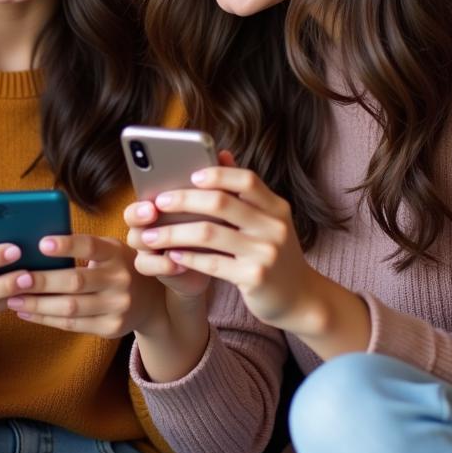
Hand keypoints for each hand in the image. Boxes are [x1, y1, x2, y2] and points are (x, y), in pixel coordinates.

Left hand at [3, 234, 168, 338]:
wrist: (152, 300)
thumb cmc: (117, 266)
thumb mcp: (110, 250)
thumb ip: (83, 247)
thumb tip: (36, 245)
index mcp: (116, 253)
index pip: (90, 246)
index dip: (66, 245)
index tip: (41, 244)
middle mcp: (119, 280)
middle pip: (75, 282)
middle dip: (42, 281)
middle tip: (15, 278)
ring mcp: (117, 306)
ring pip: (70, 308)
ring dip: (37, 304)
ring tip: (13, 298)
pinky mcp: (111, 327)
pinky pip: (72, 325)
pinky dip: (46, 319)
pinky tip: (27, 312)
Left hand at [130, 165, 320, 331]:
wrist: (300, 298)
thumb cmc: (274, 252)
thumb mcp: (268, 219)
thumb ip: (244, 190)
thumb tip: (221, 154)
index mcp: (276, 207)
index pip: (246, 179)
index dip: (217, 174)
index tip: (190, 174)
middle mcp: (274, 227)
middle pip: (220, 203)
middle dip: (183, 200)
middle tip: (157, 202)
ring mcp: (265, 253)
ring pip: (208, 234)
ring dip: (173, 233)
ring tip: (150, 236)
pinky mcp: (255, 278)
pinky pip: (212, 263)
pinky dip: (188, 258)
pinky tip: (171, 256)